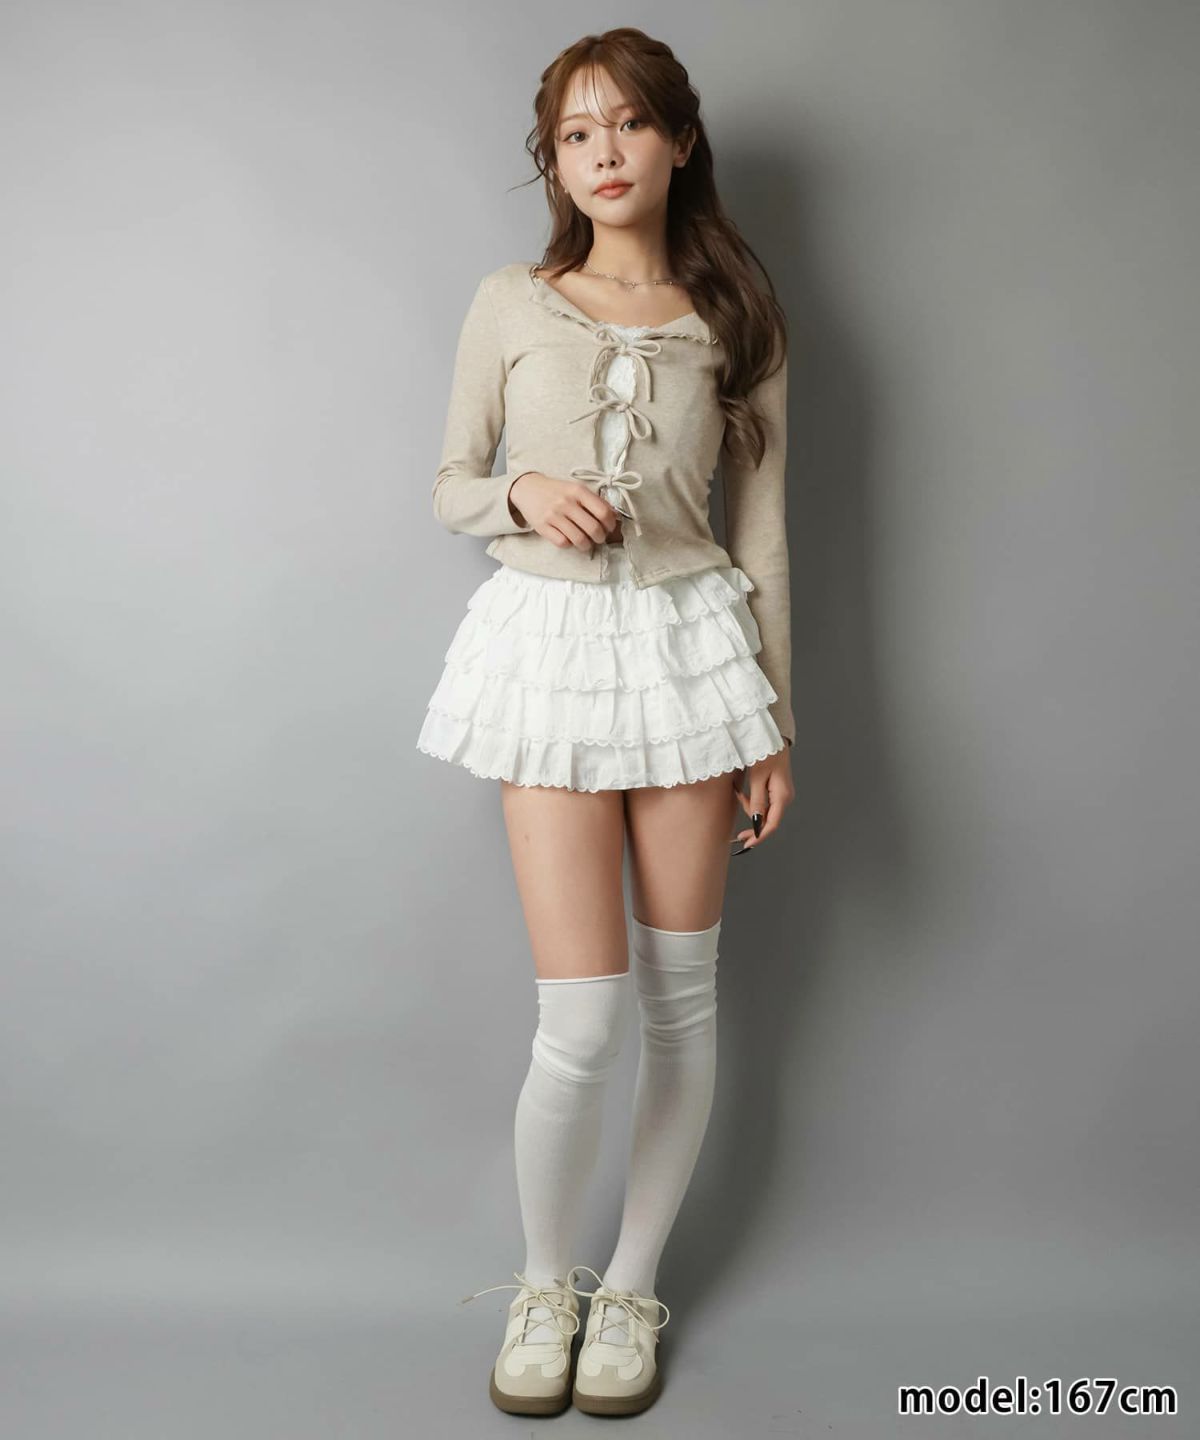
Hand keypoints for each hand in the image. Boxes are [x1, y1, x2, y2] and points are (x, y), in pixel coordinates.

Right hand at [508, 471, 622, 550]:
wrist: (528, 488)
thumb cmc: (557, 491)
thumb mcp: (576, 489)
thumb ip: (594, 501)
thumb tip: (614, 516)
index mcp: (578, 491)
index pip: (603, 512)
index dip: (610, 524)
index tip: (609, 528)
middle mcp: (566, 502)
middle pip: (593, 528)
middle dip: (600, 538)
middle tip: (599, 538)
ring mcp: (554, 515)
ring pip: (579, 539)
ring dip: (586, 545)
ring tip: (586, 542)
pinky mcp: (543, 527)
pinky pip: (563, 543)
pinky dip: (569, 544)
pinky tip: (569, 539)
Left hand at [731, 741, 793, 854]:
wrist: (772, 738)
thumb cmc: (765, 754)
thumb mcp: (757, 778)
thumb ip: (757, 801)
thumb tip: (756, 823)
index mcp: (782, 796)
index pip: (772, 824)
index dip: (759, 837)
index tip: (747, 845)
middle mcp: (785, 798)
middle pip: (768, 820)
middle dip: (752, 826)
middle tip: (736, 836)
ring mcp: (782, 795)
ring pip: (765, 812)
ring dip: (750, 809)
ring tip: (737, 793)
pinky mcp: (777, 791)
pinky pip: (765, 804)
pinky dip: (753, 802)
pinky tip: (742, 793)